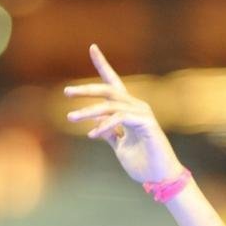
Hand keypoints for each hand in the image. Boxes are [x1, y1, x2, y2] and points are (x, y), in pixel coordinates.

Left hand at [65, 44, 182, 183]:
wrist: (159, 178)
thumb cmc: (143, 163)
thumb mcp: (120, 146)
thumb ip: (110, 133)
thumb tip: (96, 122)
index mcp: (129, 110)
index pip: (114, 83)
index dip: (103, 65)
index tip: (93, 47)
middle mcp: (136, 107)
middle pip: (108, 90)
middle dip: (86, 90)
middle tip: (66, 92)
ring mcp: (142, 114)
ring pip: (110, 105)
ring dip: (88, 111)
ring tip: (71, 118)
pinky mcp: (146, 123)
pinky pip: (120, 118)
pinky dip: (104, 125)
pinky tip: (92, 134)